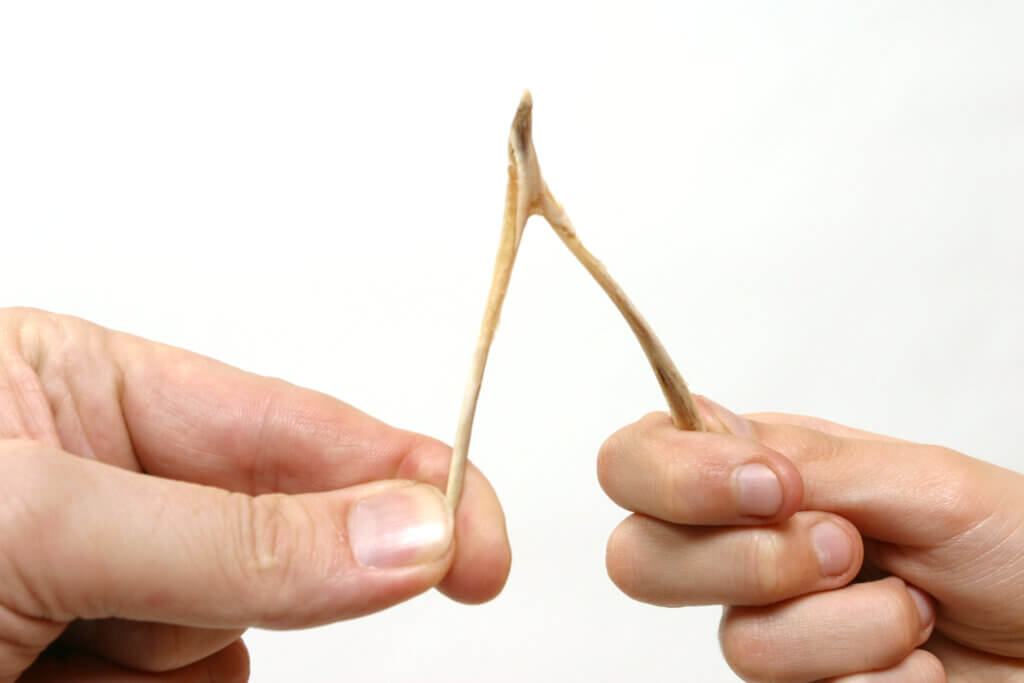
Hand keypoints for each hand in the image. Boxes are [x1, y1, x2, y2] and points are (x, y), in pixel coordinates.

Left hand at [0, 308, 509, 681]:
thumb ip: (233, 537)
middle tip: (215, 617)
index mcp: (82, 389)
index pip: (289, 425)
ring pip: (227, 631)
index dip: (400, 476)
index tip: (477, 543)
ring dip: (173, 662)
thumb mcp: (40, 525)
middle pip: (270, 534)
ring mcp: (90, 577)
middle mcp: (97, 477)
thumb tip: (410, 534)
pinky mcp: (86, 661)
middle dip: (270, 583)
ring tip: (55, 657)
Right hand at [598, 396, 1023, 681]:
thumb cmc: (1016, 545)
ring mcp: (776, 625)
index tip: (769, 489)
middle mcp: (748, 546)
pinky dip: (878, 677)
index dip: (675, 479)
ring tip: (918, 611)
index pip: (638, 463)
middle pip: (639, 560)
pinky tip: (923, 663)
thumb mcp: (919, 479)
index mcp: (759, 471)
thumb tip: (714, 444)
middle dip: (746, 562)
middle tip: (846, 549)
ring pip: (738, 643)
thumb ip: (806, 463)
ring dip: (849, 627)